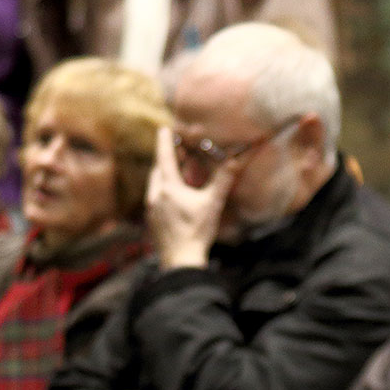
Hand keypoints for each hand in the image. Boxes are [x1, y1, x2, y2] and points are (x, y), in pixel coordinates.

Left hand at [146, 125, 236, 268]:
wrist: (181, 261)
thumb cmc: (197, 231)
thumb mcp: (212, 203)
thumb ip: (223, 180)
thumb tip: (236, 160)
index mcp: (169, 188)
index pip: (164, 157)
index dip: (165, 141)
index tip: (164, 128)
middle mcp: (156, 195)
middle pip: (158, 170)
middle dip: (166, 159)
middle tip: (175, 152)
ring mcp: (152, 210)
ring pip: (155, 185)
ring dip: (164, 176)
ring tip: (176, 173)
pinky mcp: (152, 221)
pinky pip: (156, 199)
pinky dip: (163, 191)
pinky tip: (173, 198)